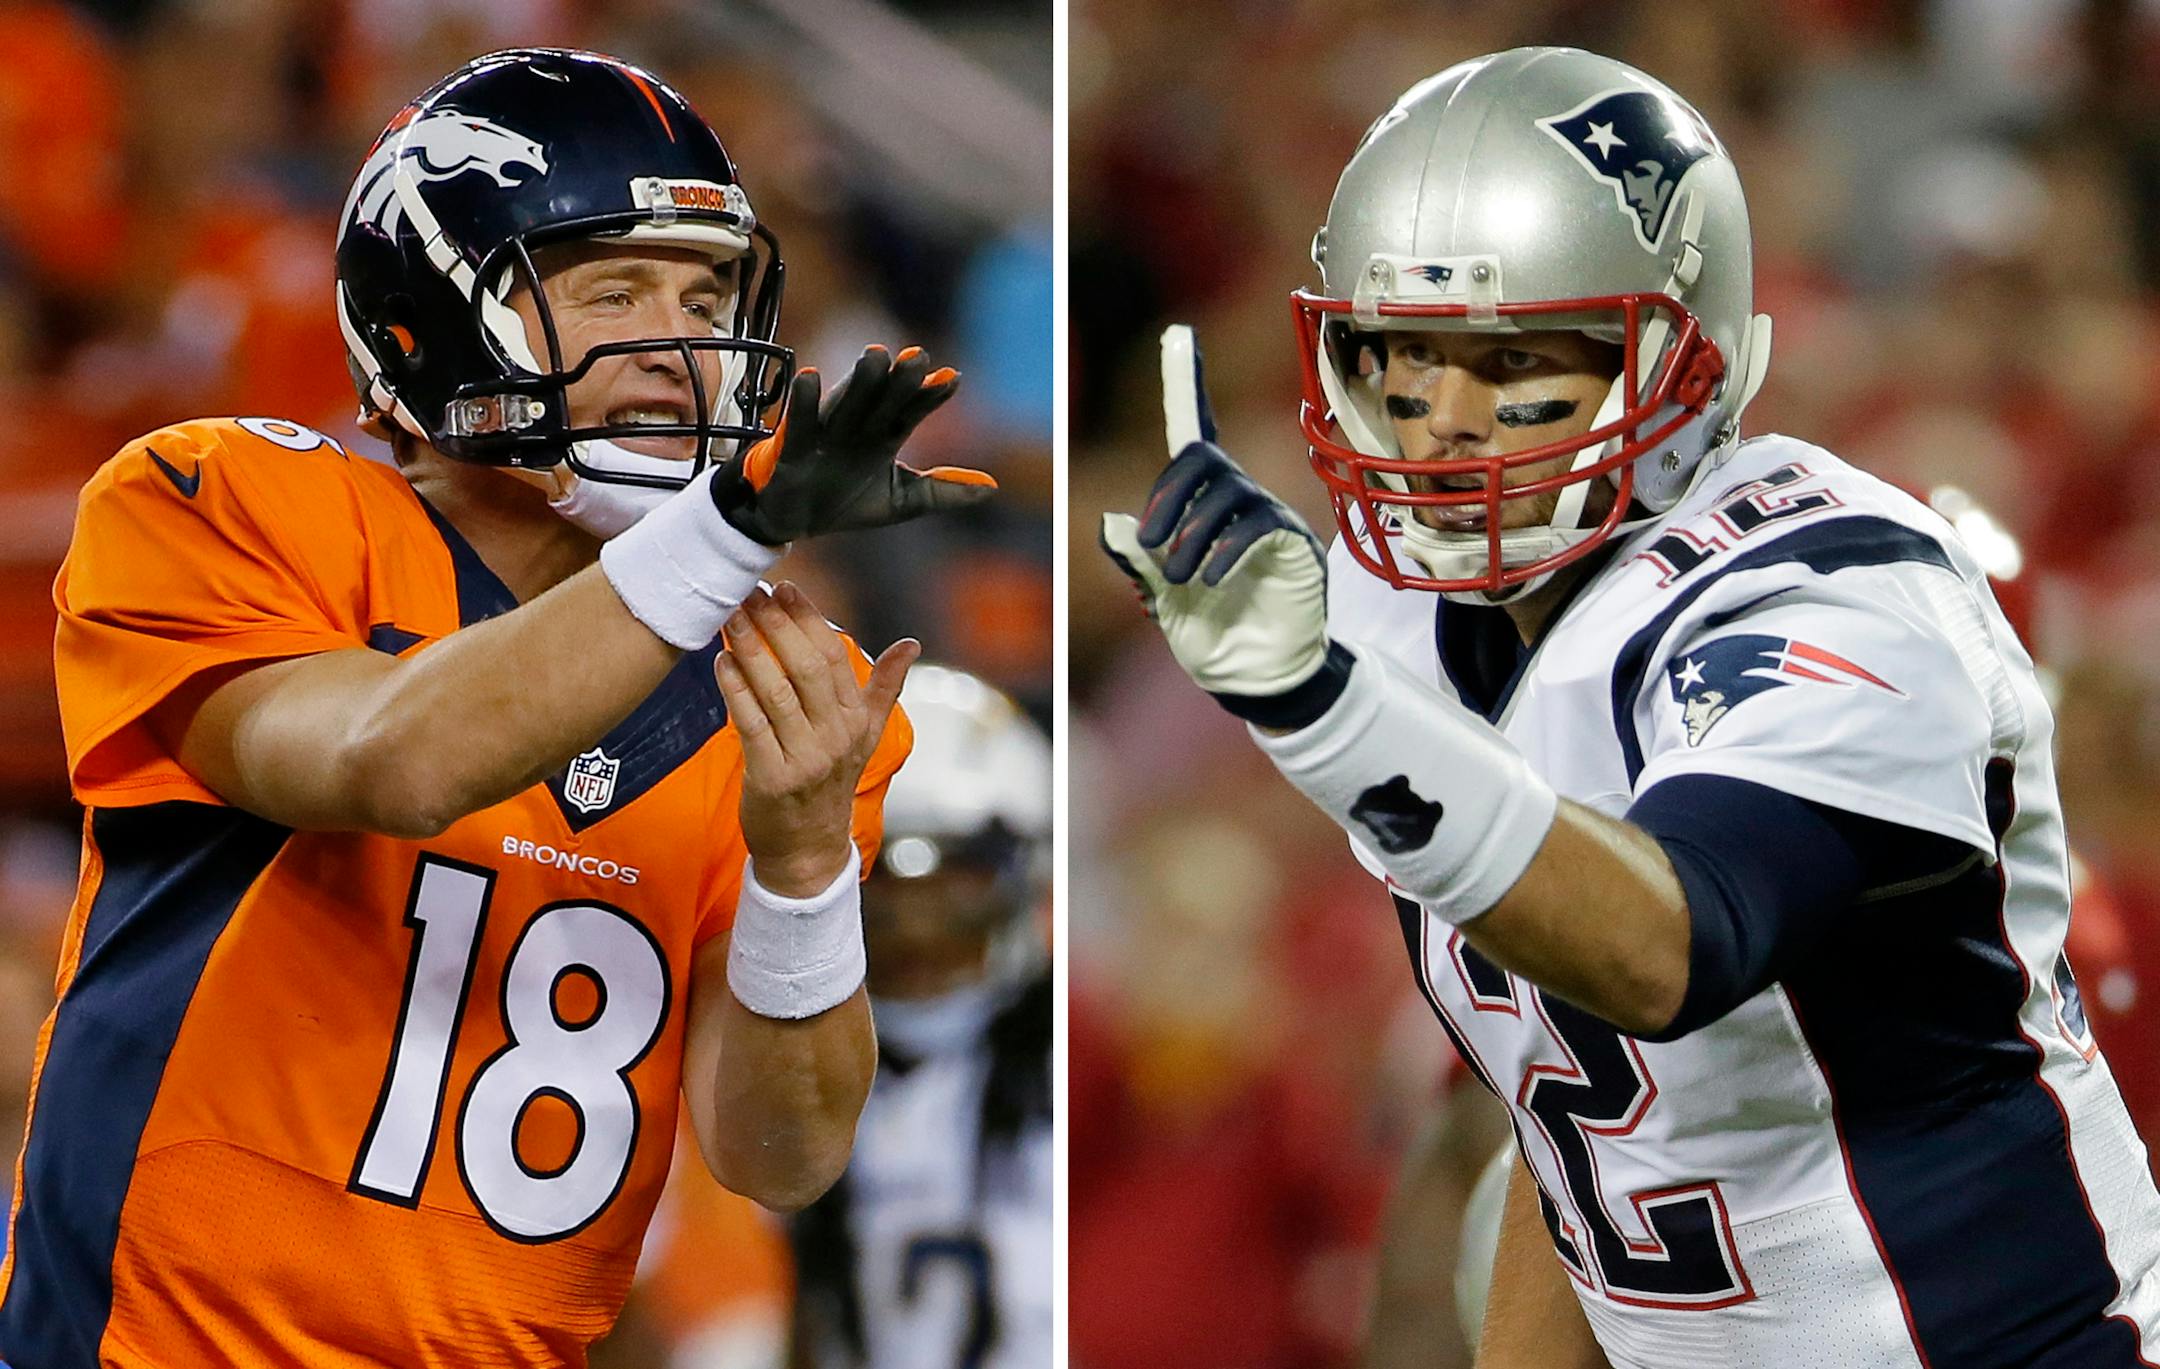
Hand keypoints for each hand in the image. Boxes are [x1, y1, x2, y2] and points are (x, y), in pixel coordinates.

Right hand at [710, 345, 996, 544]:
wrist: (792, 522)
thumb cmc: (844, 501)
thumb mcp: (900, 502)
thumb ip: (942, 491)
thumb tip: (992, 488)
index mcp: (883, 436)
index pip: (911, 411)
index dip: (930, 396)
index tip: (953, 379)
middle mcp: (857, 427)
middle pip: (883, 400)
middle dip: (900, 380)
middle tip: (918, 356)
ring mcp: (825, 434)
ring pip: (846, 403)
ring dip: (860, 381)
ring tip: (876, 354)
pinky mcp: (793, 447)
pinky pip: (799, 422)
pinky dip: (804, 402)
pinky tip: (812, 376)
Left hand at [714, 582, 916, 895]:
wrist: (808, 848)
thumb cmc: (831, 782)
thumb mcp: (866, 736)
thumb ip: (884, 687)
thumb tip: (912, 644)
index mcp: (857, 720)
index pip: (833, 656)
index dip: (807, 619)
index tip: (784, 588)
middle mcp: (836, 737)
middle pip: (804, 667)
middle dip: (775, 625)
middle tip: (749, 593)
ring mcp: (805, 759)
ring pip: (775, 692)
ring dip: (750, 649)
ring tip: (730, 617)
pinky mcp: (772, 779)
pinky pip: (751, 725)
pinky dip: (735, 690)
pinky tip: (721, 662)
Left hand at [1099, 324, 1330, 701]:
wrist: (1254, 674)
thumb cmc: (1207, 630)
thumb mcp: (1156, 594)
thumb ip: (1135, 558)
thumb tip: (1111, 521)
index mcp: (1199, 501)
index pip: (1191, 428)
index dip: (1183, 381)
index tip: (1178, 333)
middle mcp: (1236, 496)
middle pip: (1200, 458)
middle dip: (1168, 497)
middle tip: (1153, 549)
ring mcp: (1267, 516)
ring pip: (1225, 493)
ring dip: (1191, 537)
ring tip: (1180, 581)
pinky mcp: (1292, 542)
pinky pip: (1256, 526)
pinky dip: (1225, 552)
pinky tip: (1210, 582)